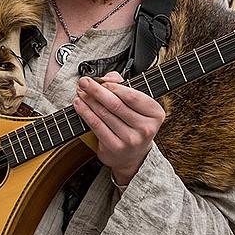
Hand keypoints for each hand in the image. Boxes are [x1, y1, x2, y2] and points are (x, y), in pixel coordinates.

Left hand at [72, 72, 164, 186]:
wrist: (132, 156)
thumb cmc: (133, 124)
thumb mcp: (136, 105)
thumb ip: (123, 86)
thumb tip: (106, 79)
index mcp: (155, 113)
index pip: (132, 96)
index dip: (114, 86)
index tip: (101, 81)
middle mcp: (146, 128)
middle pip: (116, 104)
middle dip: (97, 90)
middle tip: (84, 82)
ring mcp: (131, 139)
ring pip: (104, 114)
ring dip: (89, 100)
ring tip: (80, 92)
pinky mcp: (115, 147)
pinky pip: (97, 126)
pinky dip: (85, 113)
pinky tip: (79, 105)